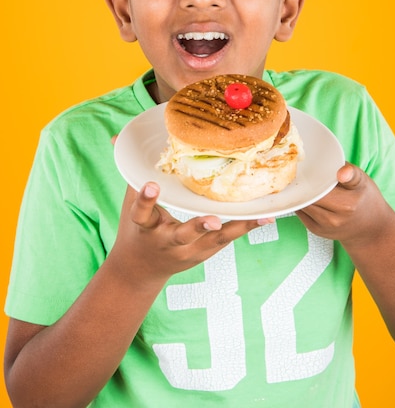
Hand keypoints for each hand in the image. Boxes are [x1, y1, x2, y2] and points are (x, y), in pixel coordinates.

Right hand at [112, 182, 274, 282]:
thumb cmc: (138, 230)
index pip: (141, 214)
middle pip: (183, 235)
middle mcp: (168, 241)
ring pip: (214, 240)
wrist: (141, 270)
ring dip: (236, 228)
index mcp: (146, 227)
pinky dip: (246, 228)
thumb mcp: (129, 204)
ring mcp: (189, 250)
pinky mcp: (206, 252)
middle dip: (197, 227)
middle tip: (212, 219)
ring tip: (257, 217)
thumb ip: (130, 172)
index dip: (145, 200)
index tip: (151, 185)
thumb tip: (116, 138)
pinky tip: (266, 218)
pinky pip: (228, 239)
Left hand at [296, 163, 388, 244]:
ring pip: (302, 205)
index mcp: (347, 204)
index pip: (319, 189)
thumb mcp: (363, 182)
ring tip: (304, 184)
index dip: (311, 178)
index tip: (308, 171)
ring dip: (300, 194)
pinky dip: (302, 203)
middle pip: (308, 197)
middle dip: (304, 185)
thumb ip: (351, 173)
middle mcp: (334, 218)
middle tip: (304, 174)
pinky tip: (306, 196)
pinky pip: (301, 213)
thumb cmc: (366, 200)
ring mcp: (324, 227)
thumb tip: (341, 171)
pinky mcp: (316, 231)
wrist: (371, 229)